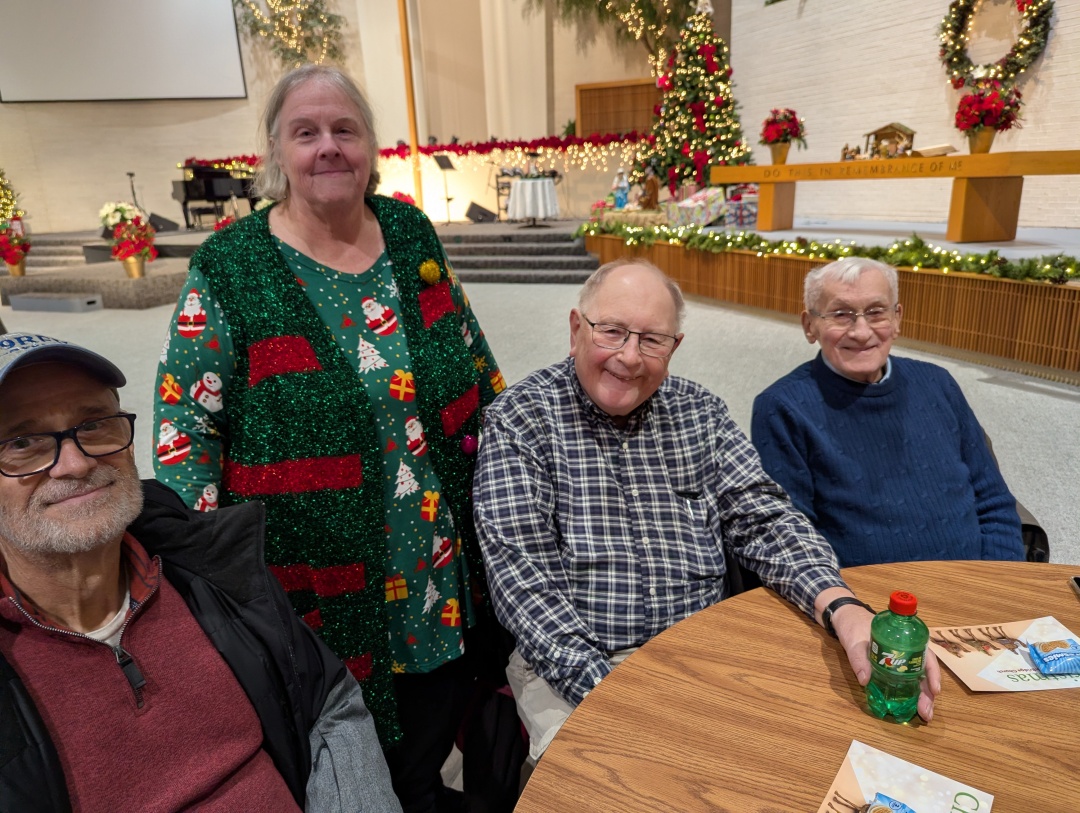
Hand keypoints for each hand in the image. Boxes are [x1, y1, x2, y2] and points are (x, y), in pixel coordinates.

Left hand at [832, 603, 941, 722]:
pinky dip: (910, 694)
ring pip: (917, 679)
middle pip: (924, 673)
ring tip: (924, 714)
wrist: (846, 621)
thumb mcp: (855, 641)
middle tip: (926, 712)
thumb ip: (858, 658)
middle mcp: (908, 652)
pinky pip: (905, 681)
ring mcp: (901, 661)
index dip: (933, 674)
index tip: (935, 690)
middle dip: (928, 694)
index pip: (927, 657)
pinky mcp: (891, 668)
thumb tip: (864, 680)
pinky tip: (911, 707)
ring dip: (922, 697)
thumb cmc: (854, 626)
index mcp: (906, 640)